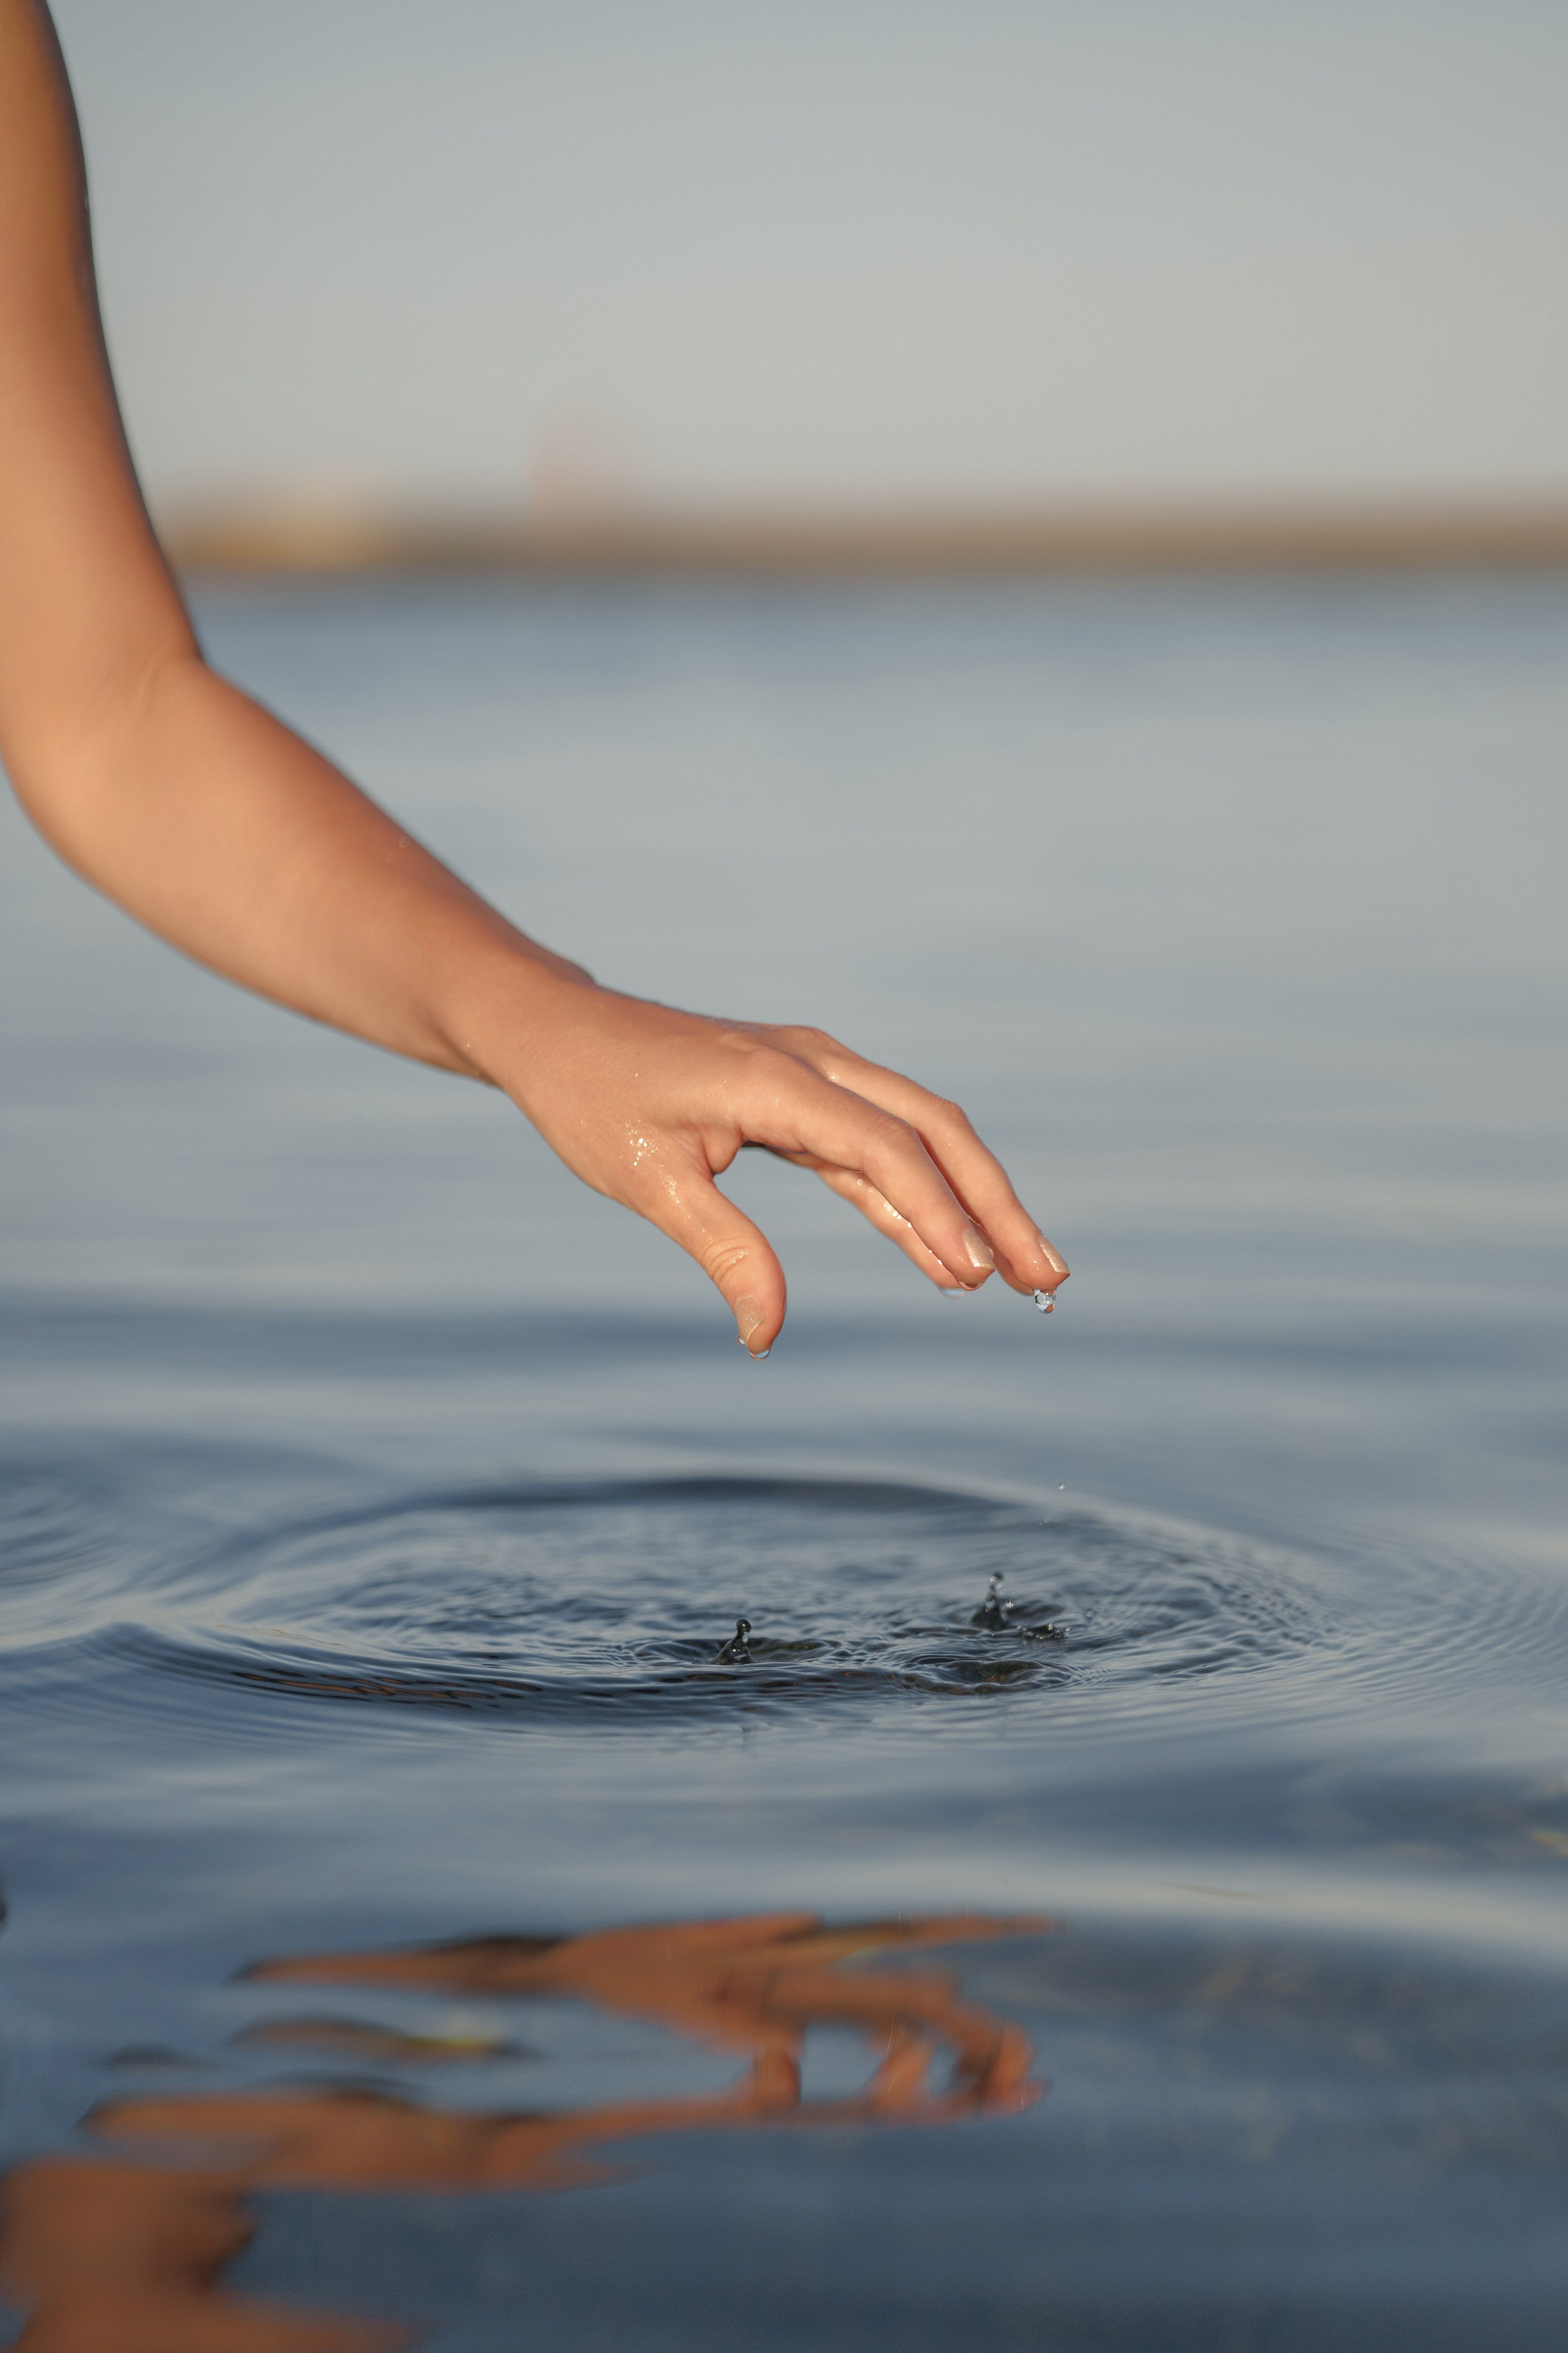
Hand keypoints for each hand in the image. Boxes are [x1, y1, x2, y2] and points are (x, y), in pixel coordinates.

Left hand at [478, 976, 1068, 1353]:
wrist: (558, 1033)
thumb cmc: (593, 1099)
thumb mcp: (650, 1183)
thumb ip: (724, 1250)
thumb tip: (766, 1334)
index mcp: (778, 1079)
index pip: (884, 1147)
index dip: (936, 1213)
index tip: (974, 1276)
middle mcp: (814, 1064)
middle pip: (934, 1130)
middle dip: (994, 1203)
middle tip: (1045, 1276)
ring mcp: (814, 1074)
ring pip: (919, 1135)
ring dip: (970, 1201)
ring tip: (1018, 1274)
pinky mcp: (804, 1096)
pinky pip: (876, 1148)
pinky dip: (914, 1197)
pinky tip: (943, 1253)